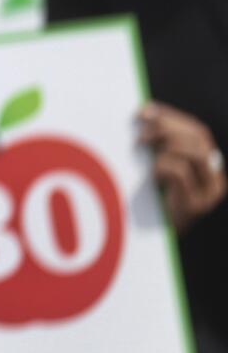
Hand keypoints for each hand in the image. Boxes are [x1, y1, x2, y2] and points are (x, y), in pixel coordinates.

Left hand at [138, 101, 225, 233]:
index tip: (144, 111)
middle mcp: (213, 178)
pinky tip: (150, 173)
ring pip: (195, 152)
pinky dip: (162, 166)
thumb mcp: (155, 167)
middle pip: (199, 137)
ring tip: (142, 148)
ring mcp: (207, 193)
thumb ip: (158, 146)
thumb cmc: (148, 201)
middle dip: (166, 127)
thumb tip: (144, 114)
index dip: (171, 116)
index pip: (197, 130)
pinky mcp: (194, 206)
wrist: (149, 242)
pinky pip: (181, 173)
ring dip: (165, 144)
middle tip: (139, 133)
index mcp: (206, 166)